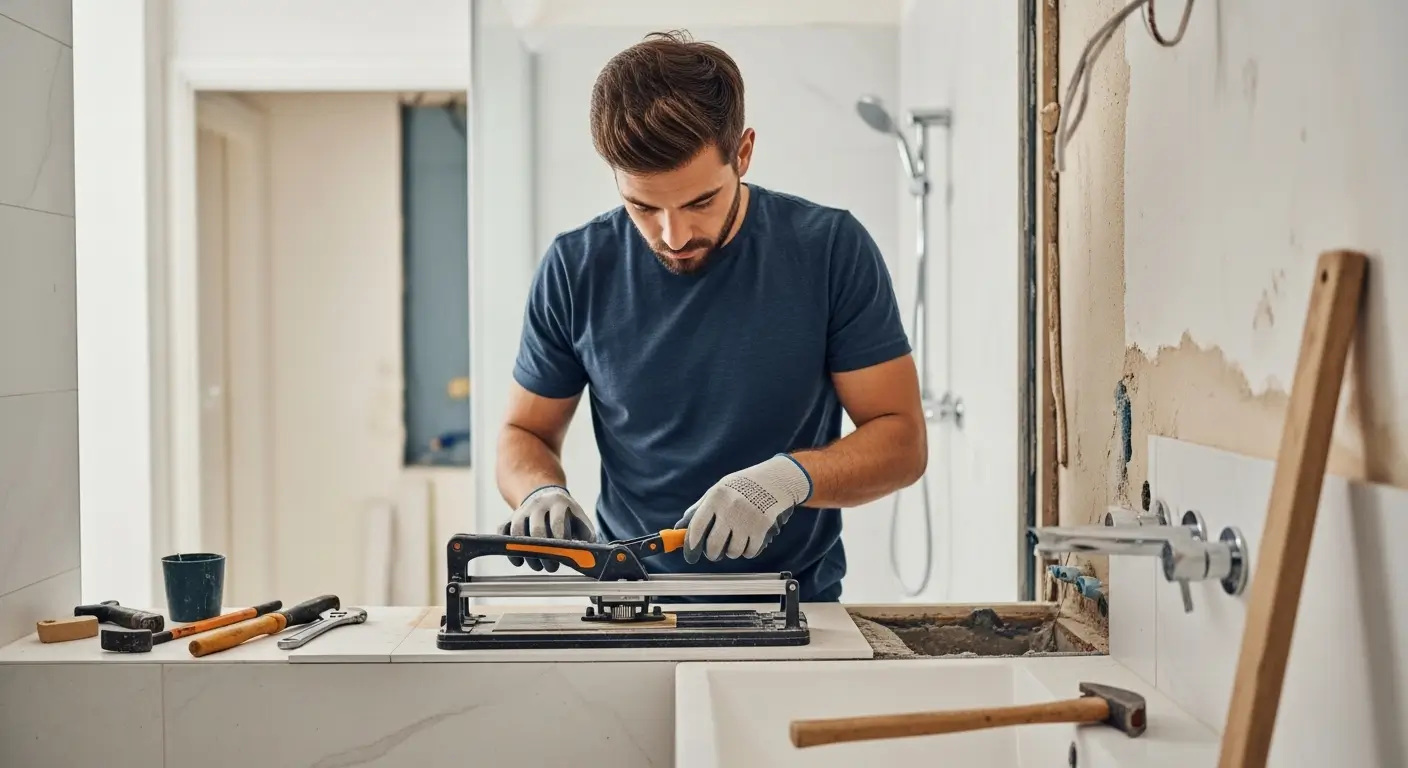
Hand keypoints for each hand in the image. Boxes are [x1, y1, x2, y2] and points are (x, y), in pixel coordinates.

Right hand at [498, 485, 595, 571]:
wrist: (546, 495)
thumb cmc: (566, 514)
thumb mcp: (580, 519)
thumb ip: (587, 535)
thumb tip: (591, 554)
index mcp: (558, 504)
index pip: (557, 523)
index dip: (560, 542)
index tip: (563, 556)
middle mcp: (538, 505)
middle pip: (537, 530)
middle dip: (544, 552)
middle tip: (551, 567)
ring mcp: (522, 510)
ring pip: (517, 532)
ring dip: (526, 554)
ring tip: (537, 565)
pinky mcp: (510, 517)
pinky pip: (503, 530)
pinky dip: (508, 547)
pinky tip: (518, 560)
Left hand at [674, 454, 812, 563]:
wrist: (776, 479)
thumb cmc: (743, 486)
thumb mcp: (718, 490)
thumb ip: (699, 509)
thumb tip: (680, 528)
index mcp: (716, 497)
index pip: (697, 527)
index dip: (691, 545)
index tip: (690, 555)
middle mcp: (730, 508)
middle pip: (714, 545)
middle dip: (712, 554)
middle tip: (714, 552)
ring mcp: (747, 519)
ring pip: (732, 552)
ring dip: (732, 552)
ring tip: (735, 540)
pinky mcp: (762, 527)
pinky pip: (750, 552)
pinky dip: (747, 551)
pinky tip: (748, 540)